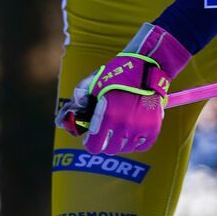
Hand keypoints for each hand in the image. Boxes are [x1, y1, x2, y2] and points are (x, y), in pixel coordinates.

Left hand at [56, 23, 190, 153]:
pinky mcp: (153, 128)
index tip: (92, 137)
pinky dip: (137, 141)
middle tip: (108, 129)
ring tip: (122, 126)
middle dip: (105, 141)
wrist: (148, 66)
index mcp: (108, 115)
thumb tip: (63, 120)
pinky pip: (142, 146)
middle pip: (110, 149)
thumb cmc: (119, 74)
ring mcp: (140, 128)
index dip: (91, 142)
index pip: (94, 146)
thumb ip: (79, 101)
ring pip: (126, 148)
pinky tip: (134, 129)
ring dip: (122, 141)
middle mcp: (124, 125)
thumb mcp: (94, 83)